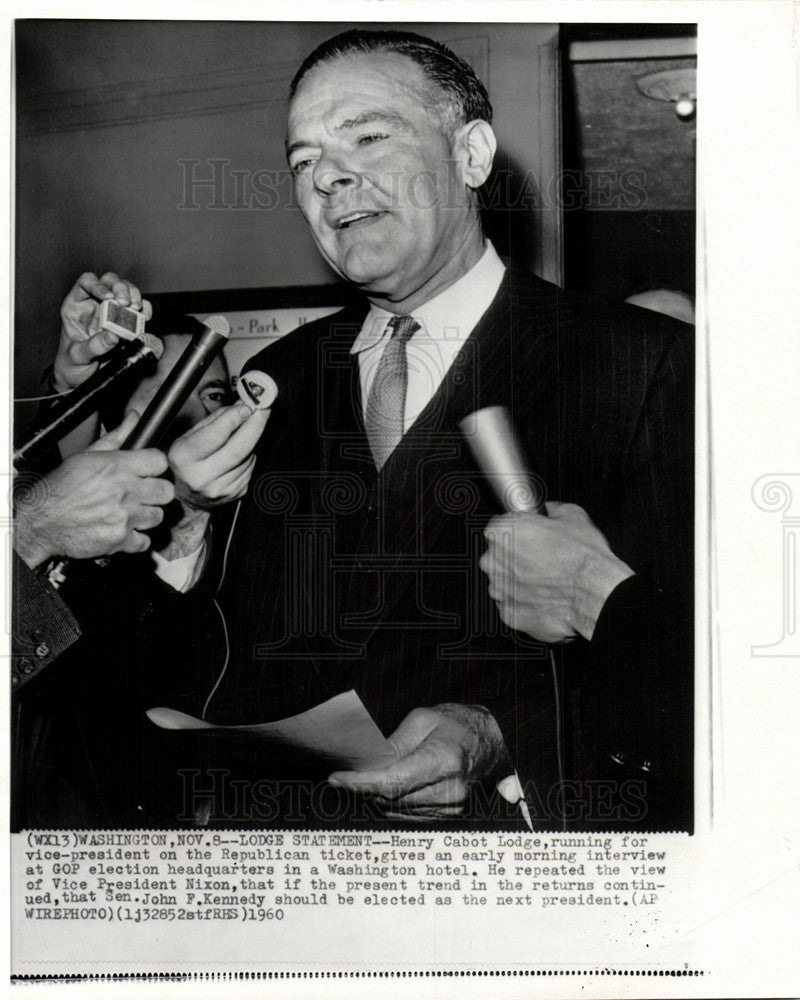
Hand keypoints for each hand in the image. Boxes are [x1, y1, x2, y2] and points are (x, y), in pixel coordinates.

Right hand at [14, 412, 173, 568]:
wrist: (41, 520)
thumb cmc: (61, 488)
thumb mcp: (87, 455)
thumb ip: (117, 437)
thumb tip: (134, 417)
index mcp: (118, 467)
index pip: (160, 461)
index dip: (156, 465)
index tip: (150, 470)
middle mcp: (125, 491)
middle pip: (166, 491)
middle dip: (157, 492)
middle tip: (144, 493)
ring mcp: (124, 516)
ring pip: (158, 516)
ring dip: (147, 515)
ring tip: (131, 512)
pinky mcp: (120, 539)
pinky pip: (145, 541)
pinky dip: (136, 538)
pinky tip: (124, 530)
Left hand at [53, 271, 151, 391]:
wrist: (82, 379)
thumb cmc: (72, 364)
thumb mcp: (77, 357)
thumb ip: (92, 346)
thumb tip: (112, 336)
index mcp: (77, 307)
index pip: (86, 283)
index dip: (97, 285)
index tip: (108, 297)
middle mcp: (95, 305)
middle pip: (109, 282)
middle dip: (120, 288)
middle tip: (126, 302)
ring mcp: (113, 313)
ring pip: (126, 291)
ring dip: (135, 296)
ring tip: (136, 308)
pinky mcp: (127, 323)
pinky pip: (139, 309)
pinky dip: (145, 309)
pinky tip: (145, 316)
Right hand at [167, 402, 269, 509]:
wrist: (187, 494)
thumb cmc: (188, 460)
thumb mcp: (190, 436)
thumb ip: (216, 420)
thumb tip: (242, 405)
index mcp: (184, 458)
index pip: (214, 436)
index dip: (233, 419)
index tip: (246, 406)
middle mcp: (201, 476)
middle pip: (237, 448)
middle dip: (254, 425)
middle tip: (263, 409)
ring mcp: (219, 488)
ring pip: (247, 457)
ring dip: (253, 440)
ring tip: (249, 429)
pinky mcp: (235, 493)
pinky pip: (250, 468)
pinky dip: (250, 455)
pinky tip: (243, 450)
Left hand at [328, 704, 506, 817]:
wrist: (494, 743)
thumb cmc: (458, 724)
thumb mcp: (423, 720)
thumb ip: (394, 744)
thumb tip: (368, 766)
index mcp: (444, 761)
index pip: (392, 782)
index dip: (360, 784)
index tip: (336, 780)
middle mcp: (450, 791)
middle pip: (391, 800)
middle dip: (363, 790)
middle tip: (346, 776)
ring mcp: (453, 808)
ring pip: (397, 811)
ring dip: (376, 798)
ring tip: (369, 779)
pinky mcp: (451, 817)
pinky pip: (409, 816)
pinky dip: (392, 804)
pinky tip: (388, 788)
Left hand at [480, 502, 633, 642]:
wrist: (594, 593)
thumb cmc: (582, 557)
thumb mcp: (572, 515)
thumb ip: (553, 509)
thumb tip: (551, 510)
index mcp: (503, 532)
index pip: (499, 527)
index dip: (518, 532)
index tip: (529, 537)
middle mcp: (493, 561)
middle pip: (499, 556)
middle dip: (517, 558)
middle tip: (542, 560)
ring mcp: (499, 590)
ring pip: (505, 582)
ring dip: (520, 581)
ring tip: (547, 581)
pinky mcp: (508, 614)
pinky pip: (513, 605)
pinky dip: (526, 602)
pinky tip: (546, 597)